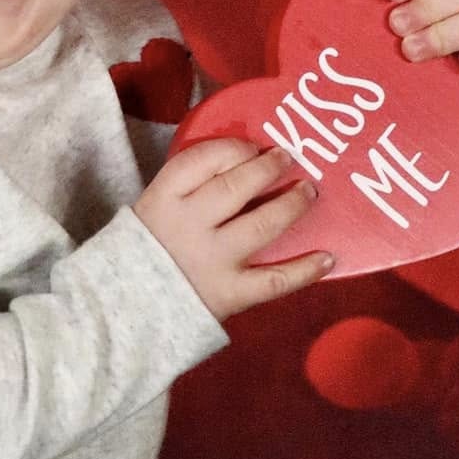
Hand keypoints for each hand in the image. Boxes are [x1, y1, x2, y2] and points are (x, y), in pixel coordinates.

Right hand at [135, 139, 332, 321]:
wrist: (130, 310)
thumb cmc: (149, 250)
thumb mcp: (155, 208)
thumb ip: (189, 188)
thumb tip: (245, 161)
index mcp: (163, 199)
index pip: (204, 159)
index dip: (235, 148)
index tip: (253, 148)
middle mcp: (188, 225)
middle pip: (236, 186)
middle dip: (269, 168)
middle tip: (289, 158)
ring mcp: (212, 260)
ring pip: (262, 225)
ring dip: (292, 205)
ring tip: (309, 193)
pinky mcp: (230, 293)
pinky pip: (275, 279)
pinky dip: (305, 270)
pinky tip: (327, 258)